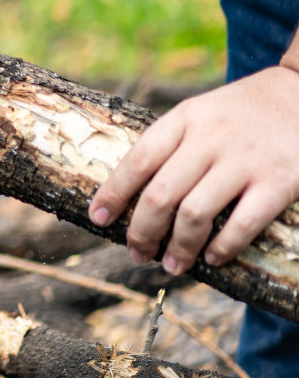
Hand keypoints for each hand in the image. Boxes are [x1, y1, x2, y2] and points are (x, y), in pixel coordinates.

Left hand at [88, 66, 298, 273]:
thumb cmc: (241, 112)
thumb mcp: (200, 113)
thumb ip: (171, 145)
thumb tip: (131, 194)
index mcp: (184, 119)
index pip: (138, 161)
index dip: (113, 194)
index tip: (98, 219)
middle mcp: (210, 139)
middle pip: (161, 194)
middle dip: (142, 231)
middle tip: (137, 253)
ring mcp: (245, 161)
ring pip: (195, 214)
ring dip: (178, 247)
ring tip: (171, 265)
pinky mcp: (279, 182)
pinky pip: (243, 224)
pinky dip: (223, 246)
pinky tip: (212, 258)